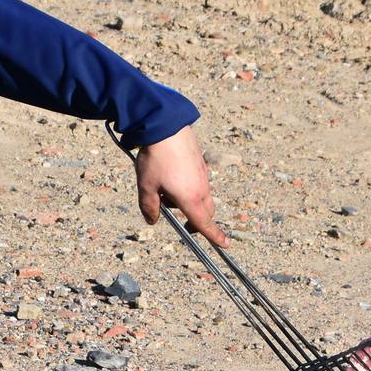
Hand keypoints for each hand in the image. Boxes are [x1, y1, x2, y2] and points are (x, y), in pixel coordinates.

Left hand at [134, 126, 227, 246]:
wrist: (166, 126)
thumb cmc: (156, 158)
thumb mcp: (146, 186)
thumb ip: (149, 207)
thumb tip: (152, 220)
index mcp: (190, 198)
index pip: (204, 223)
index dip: (215, 236)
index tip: (225, 244)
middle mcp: (201, 188)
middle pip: (206, 212)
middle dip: (197, 220)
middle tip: (182, 221)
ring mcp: (203, 175)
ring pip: (202, 197)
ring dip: (189, 201)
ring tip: (165, 189)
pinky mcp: (201, 164)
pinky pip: (199, 183)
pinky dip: (189, 187)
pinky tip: (170, 174)